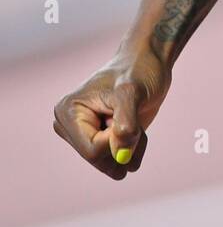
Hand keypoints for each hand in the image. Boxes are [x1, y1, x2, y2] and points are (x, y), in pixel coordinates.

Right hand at [53, 46, 170, 179]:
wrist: (149, 61)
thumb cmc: (138, 70)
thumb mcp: (132, 92)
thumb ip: (125, 124)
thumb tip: (120, 155)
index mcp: (68, 113)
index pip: (92, 151)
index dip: (117, 140)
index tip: (128, 116)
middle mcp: (71, 128)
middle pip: (100, 161)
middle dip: (125, 144)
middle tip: (135, 117)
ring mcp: (85, 135)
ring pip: (112, 165)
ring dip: (132, 147)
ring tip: (135, 119)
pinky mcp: (100, 141)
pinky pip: (119, 163)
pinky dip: (134, 149)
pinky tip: (135, 125)